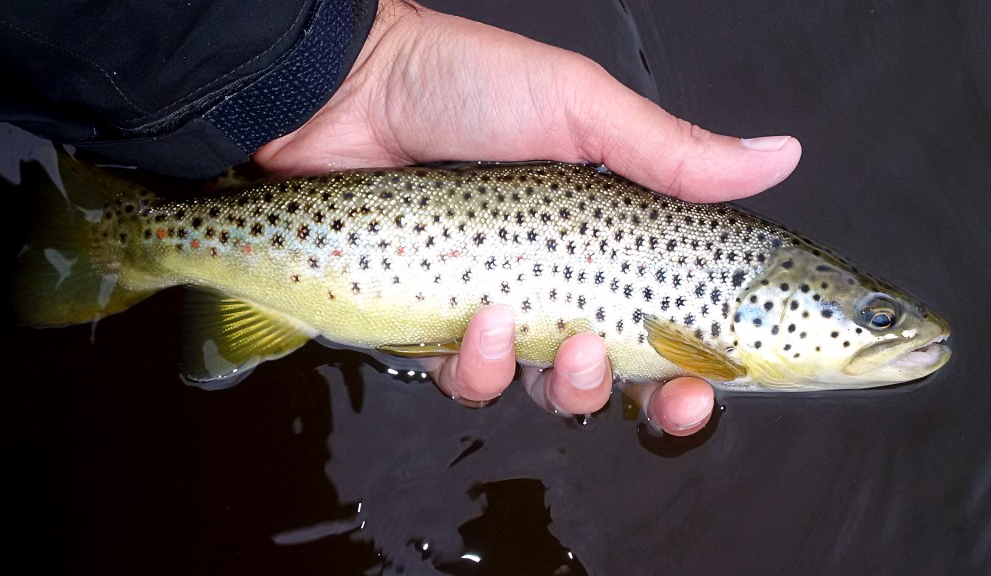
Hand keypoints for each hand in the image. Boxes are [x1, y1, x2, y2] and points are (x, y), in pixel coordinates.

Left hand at [253, 0, 800, 433]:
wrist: (348, 91)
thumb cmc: (461, 84)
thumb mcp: (579, 109)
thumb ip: (673, 153)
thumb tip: (778, 157)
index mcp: (604, 237)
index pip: (666, 317)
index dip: (694, 366)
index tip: (708, 384)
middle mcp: (554, 280)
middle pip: (612, 375)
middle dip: (633, 398)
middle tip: (641, 383)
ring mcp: (495, 307)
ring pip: (541, 391)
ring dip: (562, 386)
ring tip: (555, 339)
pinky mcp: (434, 325)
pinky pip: (468, 380)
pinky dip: (480, 367)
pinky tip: (479, 320)